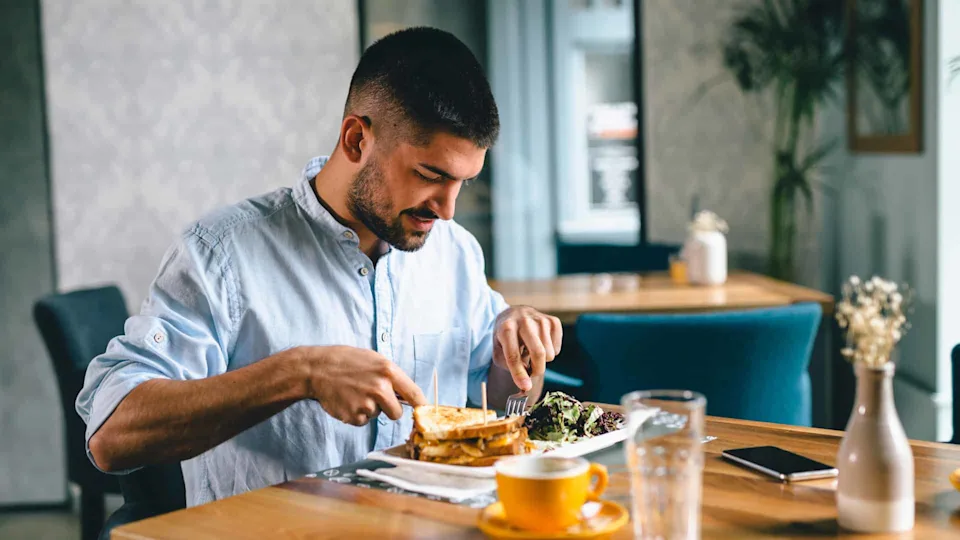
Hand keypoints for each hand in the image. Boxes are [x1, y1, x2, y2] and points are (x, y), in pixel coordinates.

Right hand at [300, 345, 426, 425]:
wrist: (318, 368)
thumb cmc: (348, 362)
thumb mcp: (375, 360)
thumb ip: (392, 377)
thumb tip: (409, 396)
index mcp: (389, 371)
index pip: (415, 394)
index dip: (422, 407)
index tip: (425, 414)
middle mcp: (380, 388)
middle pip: (397, 414)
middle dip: (389, 409)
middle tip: (373, 396)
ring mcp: (366, 404)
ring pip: (377, 416)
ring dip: (369, 409)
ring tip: (355, 393)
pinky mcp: (353, 416)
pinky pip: (362, 421)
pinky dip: (356, 414)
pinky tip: (347, 400)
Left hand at [493, 306, 562, 390]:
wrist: (514, 314)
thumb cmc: (506, 337)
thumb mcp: (499, 351)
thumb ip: (509, 366)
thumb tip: (526, 382)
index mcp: (506, 328)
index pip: (514, 355)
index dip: (519, 374)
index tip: (525, 387)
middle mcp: (524, 321)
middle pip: (538, 353)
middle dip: (537, 370)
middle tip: (531, 373)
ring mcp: (541, 319)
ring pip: (549, 354)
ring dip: (541, 360)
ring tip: (531, 351)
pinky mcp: (553, 321)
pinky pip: (557, 349)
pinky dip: (549, 352)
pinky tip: (540, 344)